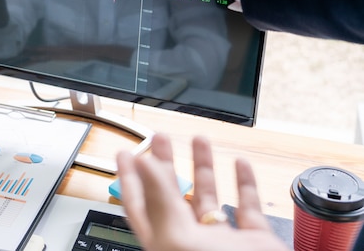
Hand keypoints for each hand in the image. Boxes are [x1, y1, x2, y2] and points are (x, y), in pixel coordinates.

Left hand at [116, 134, 287, 250]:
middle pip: (171, 195)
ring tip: (198, 140)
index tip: (126, 153)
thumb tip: (142, 165)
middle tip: (160, 139)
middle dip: (165, 164)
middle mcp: (190, 240)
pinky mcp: (254, 243)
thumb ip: (159, 200)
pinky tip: (239, 164)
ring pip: (208, 197)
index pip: (139, 204)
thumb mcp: (177, 238)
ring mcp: (222, 241)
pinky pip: (247, 207)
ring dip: (203, 167)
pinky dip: (244, 183)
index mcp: (164, 241)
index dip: (130, 179)